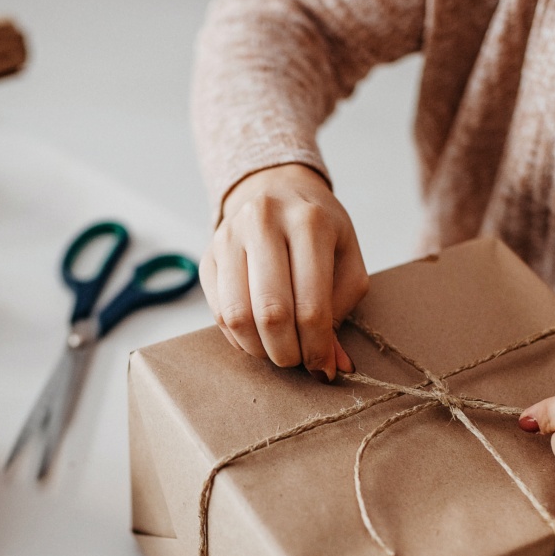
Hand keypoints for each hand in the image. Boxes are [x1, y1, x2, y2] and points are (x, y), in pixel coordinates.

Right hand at [199, 164, 368, 380]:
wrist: (274, 188)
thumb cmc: (318, 229)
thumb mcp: (345, 259)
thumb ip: (342, 310)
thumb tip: (332, 366)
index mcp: (309, 222)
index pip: (311, 304)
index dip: (317, 347)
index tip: (323, 367)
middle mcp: (264, 223)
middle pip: (271, 313)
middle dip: (287, 352)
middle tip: (298, 361)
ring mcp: (229, 237)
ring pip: (237, 316)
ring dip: (259, 349)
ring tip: (278, 351)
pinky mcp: (208, 254)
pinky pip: (218, 311)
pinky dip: (239, 337)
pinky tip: (257, 336)